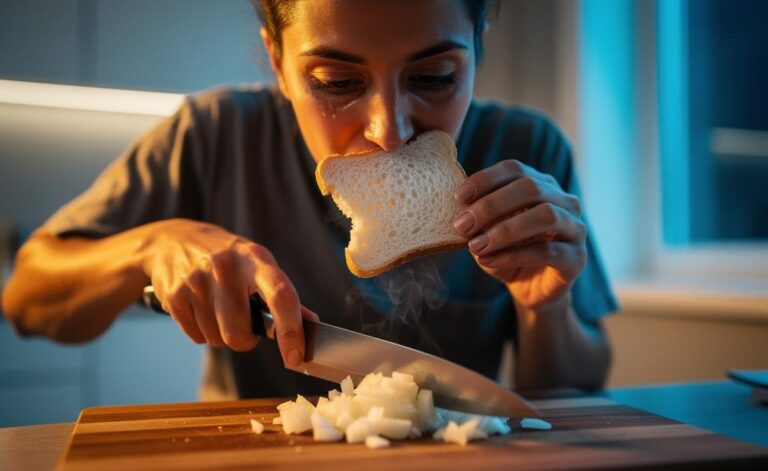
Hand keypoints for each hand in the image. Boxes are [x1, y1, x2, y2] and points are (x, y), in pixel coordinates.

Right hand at [142, 219, 316, 366]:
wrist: (172, 240)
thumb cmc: (227, 257)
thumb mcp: (256, 263)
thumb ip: (281, 293)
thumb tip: (311, 323)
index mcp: (255, 258)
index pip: (280, 296)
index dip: (291, 331)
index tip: (295, 357)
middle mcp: (225, 267)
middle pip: (239, 334)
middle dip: (244, 339)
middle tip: (242, 320)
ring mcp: (196, 280)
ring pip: (217, 339)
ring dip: (221, 333)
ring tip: (216, 307)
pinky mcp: (174, 296)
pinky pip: (196, 338)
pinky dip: (201, 331)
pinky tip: (199, 307)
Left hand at [452, 160, 586, 308]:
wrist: (530, 289)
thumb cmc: (508, 252)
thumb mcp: (488, 232)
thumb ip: (480, 218)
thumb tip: (462, 210)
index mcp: (541, 185)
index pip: (515, 170)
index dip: (486, 179)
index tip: (459, 196)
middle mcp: (563, 201)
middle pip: (530, 188)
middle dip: (491, 205)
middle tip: (462, 225)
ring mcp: (575, 228)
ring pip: (546, 216)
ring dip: (505, 230)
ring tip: (475, 246)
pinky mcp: (577, 257)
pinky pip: (547, 251)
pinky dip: (513, 255)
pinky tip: (488, 260)